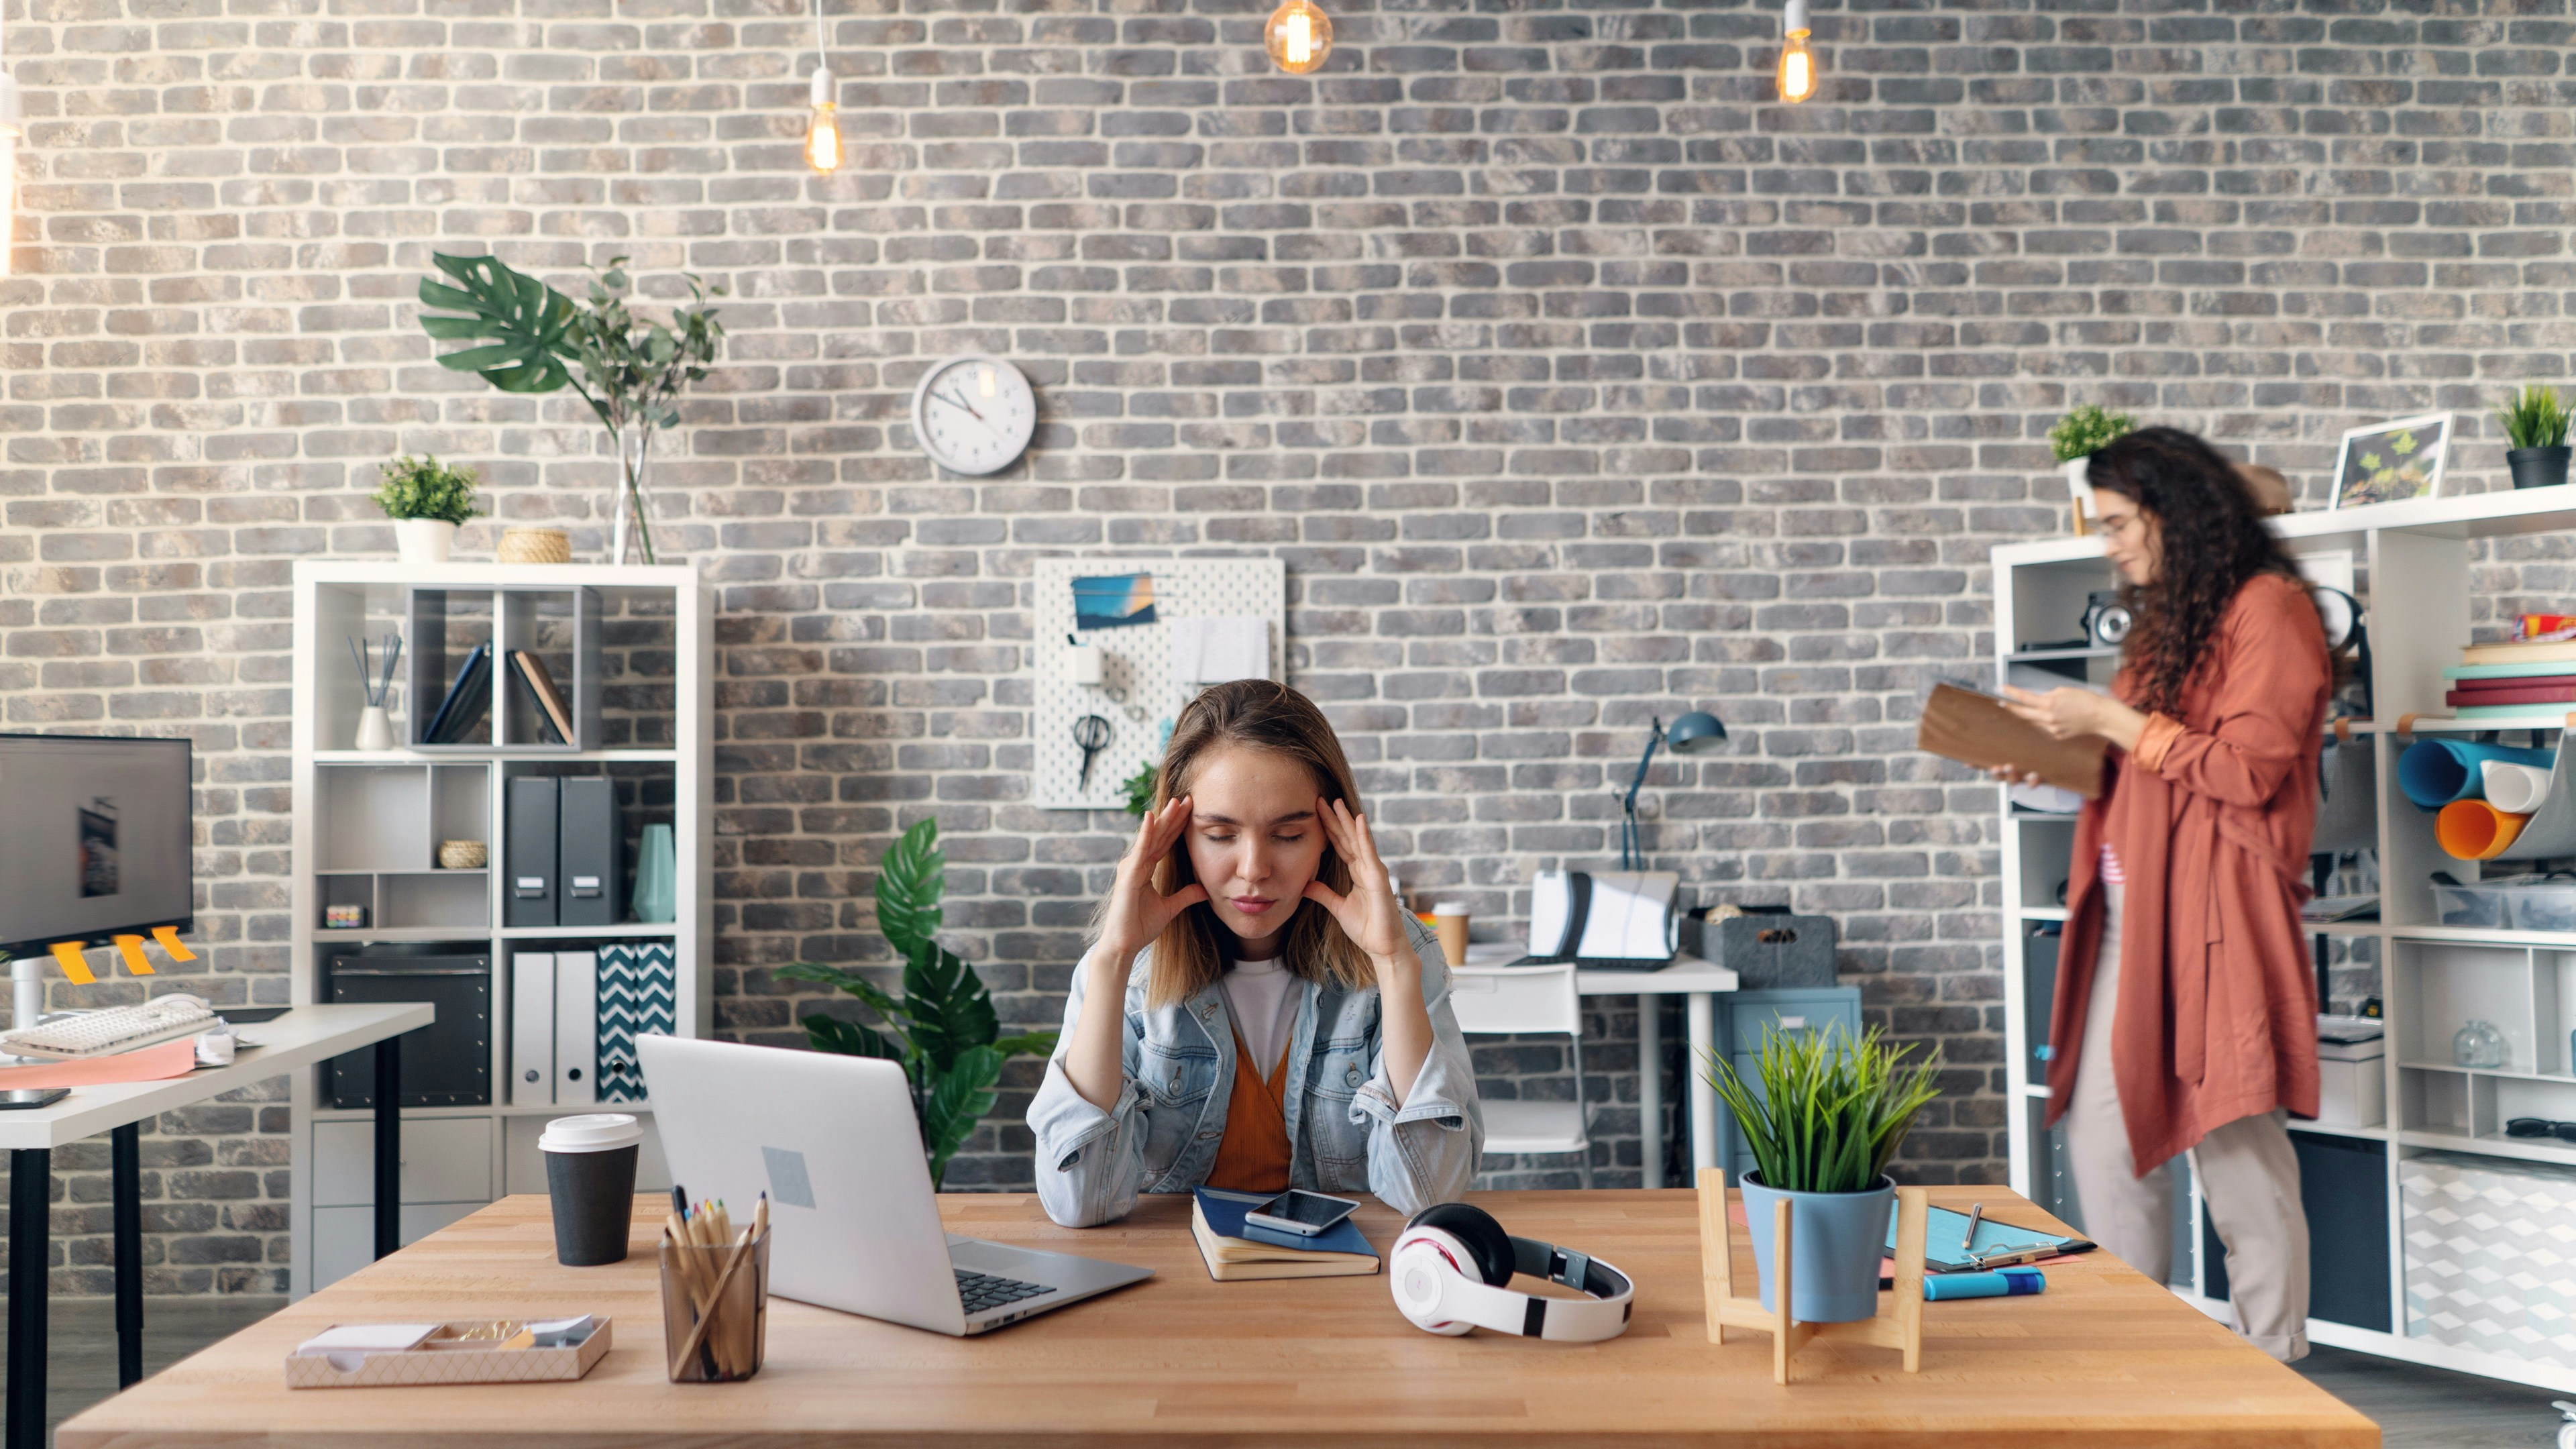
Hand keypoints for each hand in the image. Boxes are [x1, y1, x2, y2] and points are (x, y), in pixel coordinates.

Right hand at [1095, 796, 1207, 970]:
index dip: (1178, 826)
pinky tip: (1151, 817)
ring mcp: (1131, 868)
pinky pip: (1139, 851)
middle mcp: (1137, 864)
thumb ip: (1186, 896)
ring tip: (1177, 802)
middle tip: (1189, 798)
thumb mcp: (1170, 908)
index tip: (1192, 810)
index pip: (1165, 842)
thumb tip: (1205, 890)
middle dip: (1174, 817)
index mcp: (1146, 868)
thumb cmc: (1140, 926)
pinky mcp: (1128, 876)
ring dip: (1164, 819)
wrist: (1124, 945)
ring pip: (1151, 838)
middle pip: (1159, 835)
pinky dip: (1145, 833)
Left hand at [1302, 796, 1412, 973]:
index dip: (1328, 829)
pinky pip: (1369, 853)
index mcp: (1357, 873)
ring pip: (1357, 840)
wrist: (1383, 947)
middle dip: (1334, 819)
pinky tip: (1359, 819)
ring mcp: (1374, 871)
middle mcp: (1366, 868)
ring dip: (1347, 821)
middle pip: (1347, 838)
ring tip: (1337, 802)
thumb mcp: (1338, 908)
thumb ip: (1324, 893)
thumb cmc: (1367, 929)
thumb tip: (1305, 883)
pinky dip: (1364, 835)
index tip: (1315, 812)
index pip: (1340, 845)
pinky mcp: (1379, 878)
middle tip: (1321, 798)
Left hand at [2000, 683, 2150, 754]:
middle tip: (2002, 702)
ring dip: (2030, 715)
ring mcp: (2052, 729)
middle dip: (2012, 707)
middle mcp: (2047, 718)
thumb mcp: (2063, 691)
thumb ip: (2047, 695)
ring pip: (2034, 721)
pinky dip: (2044, 722)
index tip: (2002, 689)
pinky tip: (2053, 717)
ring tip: (2029, 708)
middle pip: (2023, 713)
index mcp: (2049, 704)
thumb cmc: (2085, 700)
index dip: (2011, 693)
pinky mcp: (2057, 736)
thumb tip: (2038, 700)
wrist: (2100, 716)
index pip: (2024, 698)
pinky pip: (2045, 727)